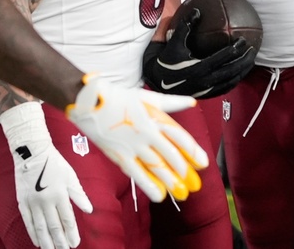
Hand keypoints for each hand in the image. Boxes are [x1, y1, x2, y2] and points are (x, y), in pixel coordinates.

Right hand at [0, 103, 91, 248]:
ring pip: (40, 227)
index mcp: (59, 193)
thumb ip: (79, 194)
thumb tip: (90, 210)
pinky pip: (28, 221)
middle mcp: (45, 200)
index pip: (67, 219)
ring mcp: (32, 202)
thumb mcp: (70, 176)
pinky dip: (33, 233)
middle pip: (54, 226)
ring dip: (47, 241)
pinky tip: (38, 242)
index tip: (75, 244)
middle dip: (60, 241)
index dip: (72, 233)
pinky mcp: (22, 201)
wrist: (31, 151)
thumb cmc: (53, 162)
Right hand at [65, 74, 207, 202]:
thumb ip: (172, 102)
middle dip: (183, 171)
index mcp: (155, 117)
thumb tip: (192, 102)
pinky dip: (149, 185)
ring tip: (182, 193)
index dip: (193, 151)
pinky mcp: (119, 155)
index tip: (203, 163)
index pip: (180, 137)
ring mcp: (132, 145)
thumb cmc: (120, 98)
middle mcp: (146, 133)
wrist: (90, 102)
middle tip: (194, 184)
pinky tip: (159, 195)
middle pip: (170, 155)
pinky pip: (136, 173)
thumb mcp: (148, 96)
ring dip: (170, 181)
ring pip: (155, 166)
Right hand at [142, 10, 255, 97]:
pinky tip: (239, 73)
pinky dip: (235, 80)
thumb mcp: (174, 42)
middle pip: (231, 71)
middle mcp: (204, 80)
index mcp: (198, 67)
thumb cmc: (167, 59)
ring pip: (231, 81)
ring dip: (243, 71)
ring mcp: (206, 90)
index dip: (235, 49)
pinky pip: (225, 88)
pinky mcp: (206, 95)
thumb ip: (185, 26)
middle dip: (244, 61)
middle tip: (253, 50)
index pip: (222, 58)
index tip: (244, 41)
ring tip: (251, 61)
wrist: (158, 80)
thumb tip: (197, 10)